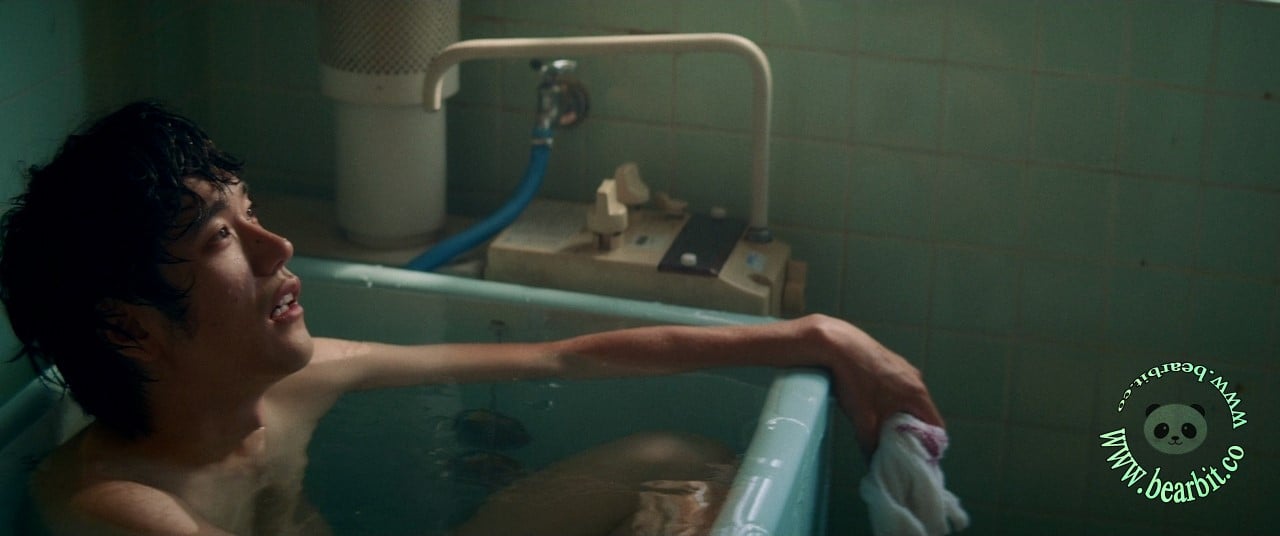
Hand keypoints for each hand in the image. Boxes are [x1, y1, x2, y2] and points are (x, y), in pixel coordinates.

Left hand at [802, 315, 943, 456]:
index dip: (930, 446)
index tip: (918, 458)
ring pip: (910, 400)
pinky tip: (875, 406)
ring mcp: (904, 369)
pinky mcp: (891, 363)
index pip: (936, 427)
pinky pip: (900, 388)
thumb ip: (871, 445)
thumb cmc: (853, 380)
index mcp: (916, 394)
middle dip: (913, 432)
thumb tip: (873, 464)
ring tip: (884, 428)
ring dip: (901, 415)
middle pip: (924, 414)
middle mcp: (915, 379)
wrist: (836, 344)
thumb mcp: (862, 419)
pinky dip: (893, 401)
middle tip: (899, 447)